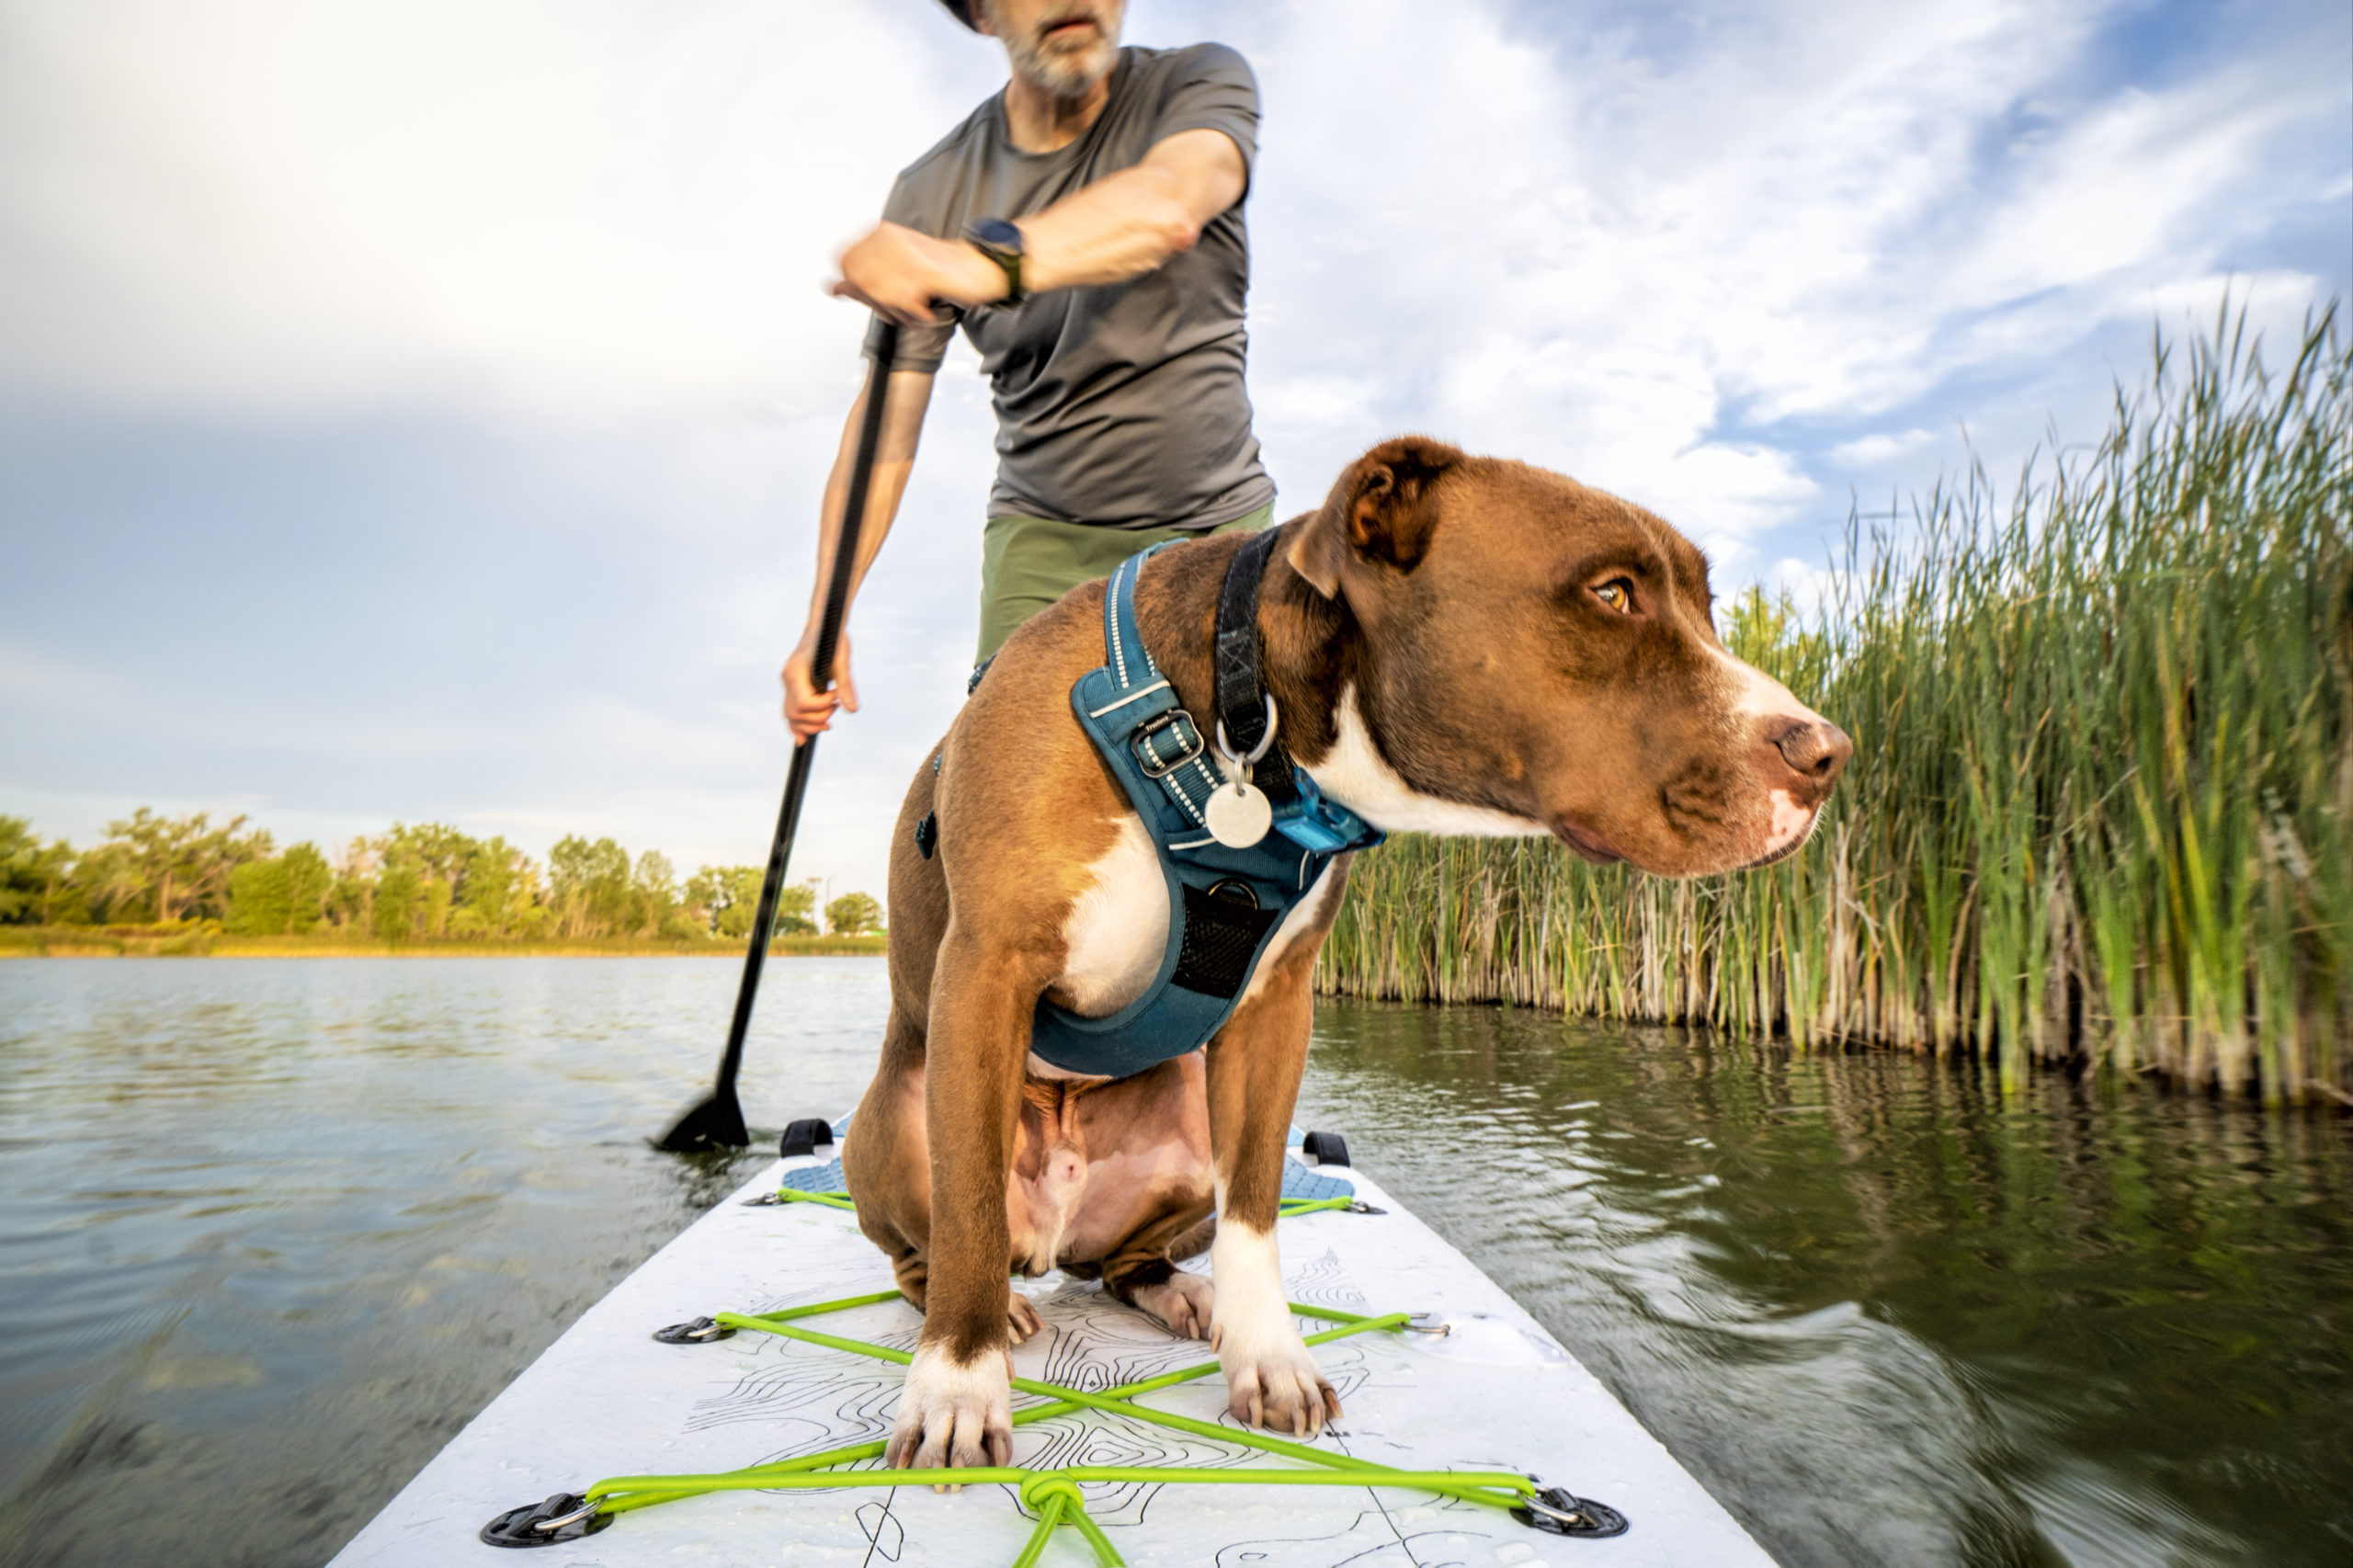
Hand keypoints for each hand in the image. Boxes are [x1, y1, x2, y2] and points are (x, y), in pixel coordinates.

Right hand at [782, 629, 856, 742]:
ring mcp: (788, 684)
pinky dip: (798, 724)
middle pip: (795, 714)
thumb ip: (846, 685)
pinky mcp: (794, 687)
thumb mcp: (842, 660)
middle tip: (835, 709)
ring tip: (829, 722)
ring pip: (790, 716)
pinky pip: (791, 710)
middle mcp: (787, 679)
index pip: (804, 703)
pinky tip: (803, 739)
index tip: (836, 696)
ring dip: (809, 724)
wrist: (824, 624)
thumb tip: (852, 710)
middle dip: (816, 719)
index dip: (822, 706)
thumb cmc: (832, 637)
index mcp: (795, 672)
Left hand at [831, 221, 1007, 325]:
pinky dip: (913, 313)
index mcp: (880, 232)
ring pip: (879, 293)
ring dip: (897, 311)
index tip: (877, 300)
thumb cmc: (938, 272)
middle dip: (876, 303)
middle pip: (859, 281)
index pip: (846, 263)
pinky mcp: (925, 272)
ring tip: (913, 312)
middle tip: (896, 311)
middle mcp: (889, 237)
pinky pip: (903, 301)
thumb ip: (862, 278)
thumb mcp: (895, 272)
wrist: (978, 268)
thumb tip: (831, 287)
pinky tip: (924, 312)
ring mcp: (906, 253)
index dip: (857, 289)